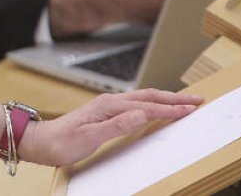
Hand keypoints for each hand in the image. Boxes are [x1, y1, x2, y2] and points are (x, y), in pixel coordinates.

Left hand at [18, 89, 201, 165]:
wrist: (42, 141)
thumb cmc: (63, 142)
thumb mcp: (90, 137)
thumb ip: (117, 125)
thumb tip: (141, 114)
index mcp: (109, 106)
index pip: (148, 106)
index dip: (171, 109)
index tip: (192, 109)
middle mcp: (110, 102)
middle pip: (149, 97)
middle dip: (174, 99)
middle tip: (198, 100)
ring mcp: (107, 106)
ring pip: (143, 99)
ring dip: (164, 100)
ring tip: (183, 102)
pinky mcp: (105, 112)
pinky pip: (135, 105)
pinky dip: (151, 105)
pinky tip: (155, 109)